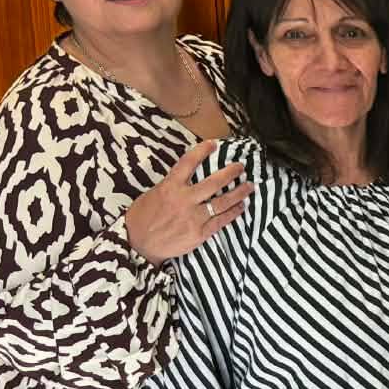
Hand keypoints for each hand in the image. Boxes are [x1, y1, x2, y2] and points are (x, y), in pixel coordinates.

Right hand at [124, 142, 249, 263]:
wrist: (139, 244)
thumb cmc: (142, 218)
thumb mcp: (153, 194)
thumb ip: (171, 186)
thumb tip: (186, 179)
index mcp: (169, 187)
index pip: (188, 163)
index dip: (201, 151)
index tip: (213, 144)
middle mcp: (184, 200)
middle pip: (213, 182)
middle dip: (230, 173)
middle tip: (241, 167)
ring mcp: (193, 217)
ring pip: (222, 202)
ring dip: (238, 193)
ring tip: (249, 187)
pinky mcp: (200, 233)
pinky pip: (221, 220)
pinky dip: (233, 212)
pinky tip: (242, 206)